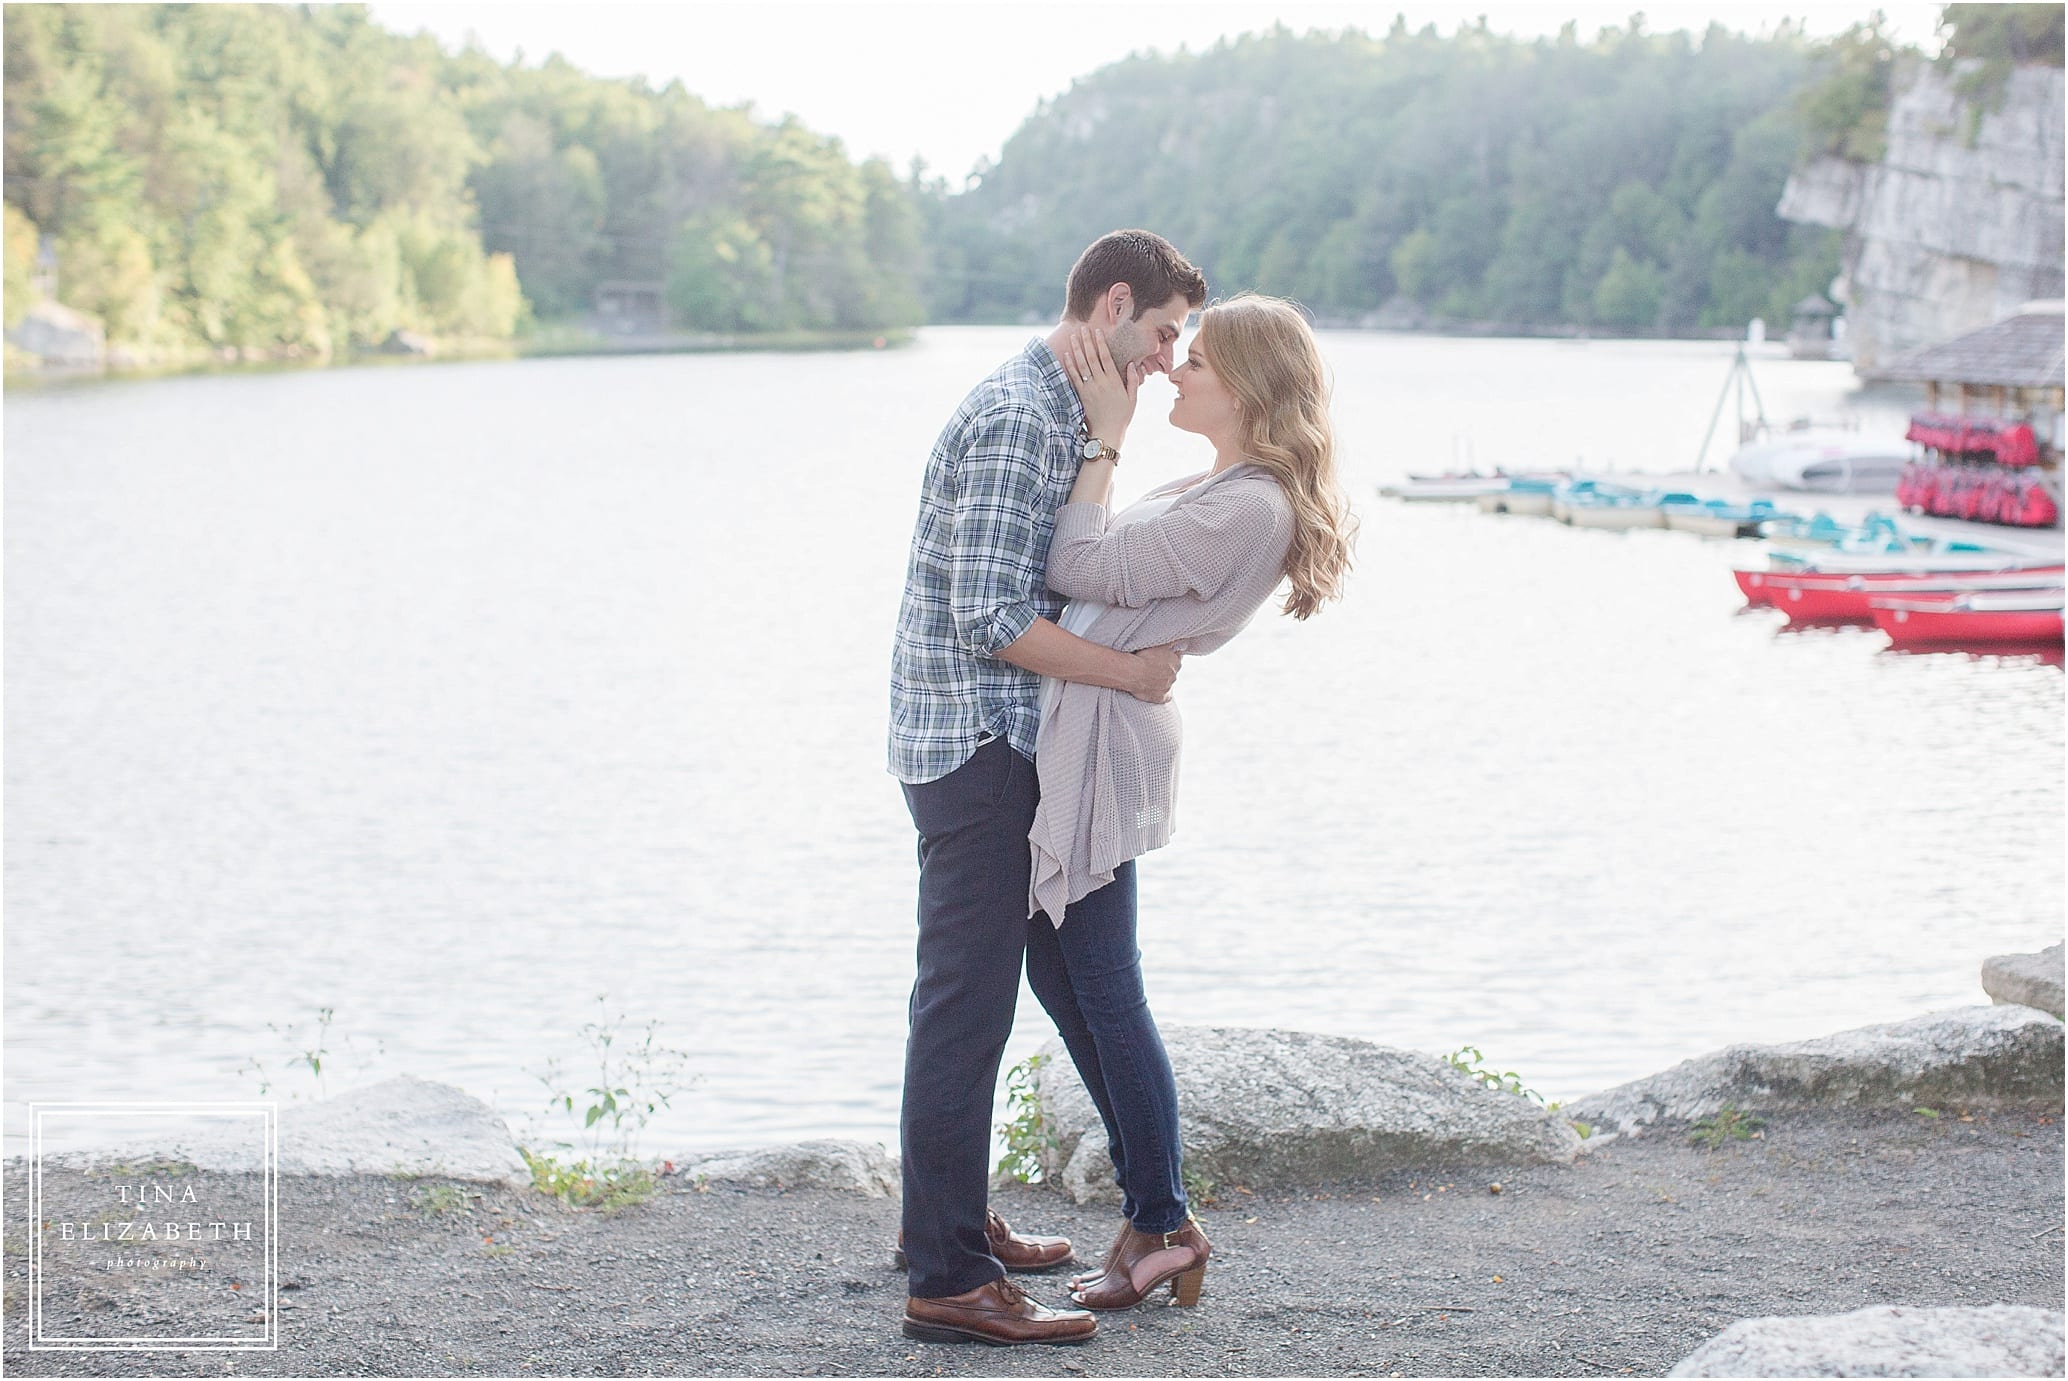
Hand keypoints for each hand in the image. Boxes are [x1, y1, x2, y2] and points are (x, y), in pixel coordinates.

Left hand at [1063, 325, 1141, 450]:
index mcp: (1114, 381)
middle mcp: (1100, 382)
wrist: (1107, 433)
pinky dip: (1070, 365)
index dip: (1100, 343)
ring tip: (1073, 337)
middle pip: (1091, 357)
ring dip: (1076, 350)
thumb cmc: (1122, 416)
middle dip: (1086, 341)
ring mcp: (1089, 389)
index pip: (1106, 357)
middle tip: (1082, 328)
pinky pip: (1074, 377)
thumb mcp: (1133, 398)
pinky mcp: (1081, 395)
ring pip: (1081, 365)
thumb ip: (1133, 380)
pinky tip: (1067, 355)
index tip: (1097, 331)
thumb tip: (1132, 364)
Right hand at [1126, 643, 1182, 703]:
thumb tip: (1182, 637)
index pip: (1177, 657)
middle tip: (1153, 665)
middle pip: (1172, 670)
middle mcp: (1175, 674)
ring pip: (1167, 683)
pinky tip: (1154, 690)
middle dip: (1165, 668)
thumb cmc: (1144, 655)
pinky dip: (1160, 694)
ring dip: (1161, 680)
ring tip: (1150, 676)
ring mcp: (1168, 687)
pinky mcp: (1162, 697)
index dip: (1169, 655)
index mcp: (1176, 661)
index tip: (1161, 655)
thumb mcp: (1160, 643)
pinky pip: (1164, 697)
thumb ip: (1172, 639)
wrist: (1133, 672)